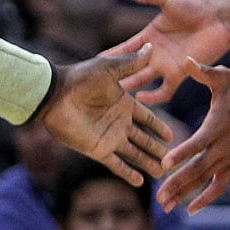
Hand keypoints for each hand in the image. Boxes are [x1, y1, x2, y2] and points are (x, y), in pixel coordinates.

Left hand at [38, 49, 173, 184]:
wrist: (55, 95)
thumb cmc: (80, 78)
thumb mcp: (109, 69)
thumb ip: (131, 64)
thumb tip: (151, 47)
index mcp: (123, 103)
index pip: (147, 119)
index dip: (159, 127)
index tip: (173, 136)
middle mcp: (118, 122)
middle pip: (144, 139)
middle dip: (158, 149)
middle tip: (174, 160)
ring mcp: (108, 137)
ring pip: (134, 153)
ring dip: (147, 163)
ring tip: (162, 172)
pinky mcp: (98, 149)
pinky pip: (116, 164)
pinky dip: (127, 173)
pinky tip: (140, 182)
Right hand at [107, 0, 229, 104]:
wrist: (220, 18)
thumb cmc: (197, 5)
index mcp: (150, 36)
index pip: (125, 48)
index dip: (111, 55)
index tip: (94, 62)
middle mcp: (155, 53)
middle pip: (130, 67)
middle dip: (115, 75)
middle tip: (97, 85)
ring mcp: (167, 65)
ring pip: (143, 80)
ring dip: (129, 86)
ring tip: (114, 95)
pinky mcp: (181, 73)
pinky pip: (164, 90)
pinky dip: (154, 97)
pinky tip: (141, 98)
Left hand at [156, 61, 229, 211]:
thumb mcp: (224, 76)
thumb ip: (203, 71)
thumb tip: (186, 59)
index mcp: (218, 125)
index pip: (197, 143)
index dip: (181, 154)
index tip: (163, 164)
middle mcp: (224, 145)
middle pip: (198, 169)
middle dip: (177, 184)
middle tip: (159, 198)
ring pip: (206, 181)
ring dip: (186, 195)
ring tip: (167, 208)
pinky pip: (219, 185)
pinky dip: (206, 197)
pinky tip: (191, 209)